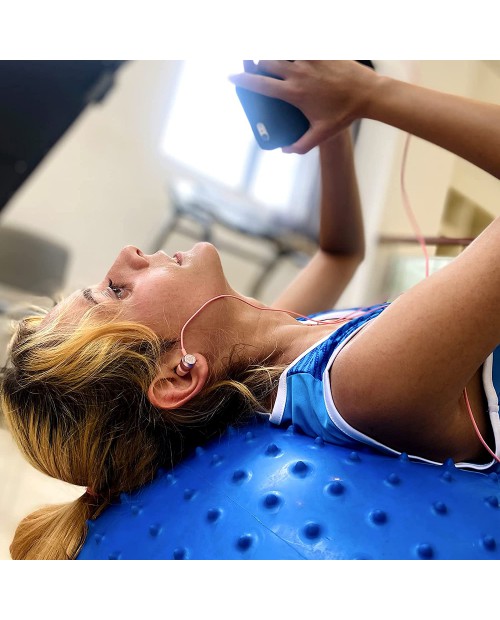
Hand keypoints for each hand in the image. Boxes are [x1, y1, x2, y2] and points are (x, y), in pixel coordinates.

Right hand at [229, 60, 379, 153]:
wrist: (367, 94)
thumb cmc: (344, 115)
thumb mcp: (321, 135)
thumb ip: (300, 146)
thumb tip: (284, 150)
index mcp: (294, 93)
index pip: (260, 84)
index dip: (242, 80)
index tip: (231, 77)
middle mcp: (298, 74)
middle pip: (267, 62)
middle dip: (255, 62)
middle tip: (250, 64)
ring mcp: (310, 60)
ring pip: (282, 51)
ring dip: (272, 53)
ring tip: (267, 56)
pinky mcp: (322, 51)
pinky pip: (301, 47)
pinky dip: (292, 48)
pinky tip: (289, 52)